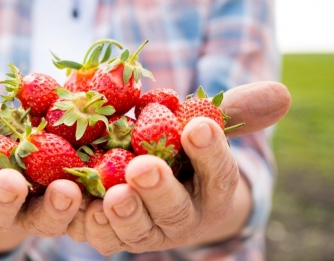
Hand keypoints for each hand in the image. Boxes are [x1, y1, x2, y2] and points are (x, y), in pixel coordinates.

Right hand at [0, 64, 83, 251]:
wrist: (39, 164)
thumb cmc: (2, 141)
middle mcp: (7, 205)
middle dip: (1, 197)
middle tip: (8, 183)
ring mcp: (43, 213)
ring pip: (46, 218)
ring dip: (56, 208)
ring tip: (67, 190)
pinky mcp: (78, 215)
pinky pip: (86, 219)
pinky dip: (96, 211)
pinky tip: (109, 196)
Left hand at [67, 81, 290, 253]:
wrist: (149, 182)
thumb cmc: (180, 150)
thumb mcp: (200, 128)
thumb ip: (230, 112)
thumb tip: (280, 94)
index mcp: (209, 190)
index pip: (217, 174)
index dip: (210, 153)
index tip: (199, 126)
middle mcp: (180, 217)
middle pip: (174, 210)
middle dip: (159, 190)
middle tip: (143, 167)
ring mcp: (144, 230)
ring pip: (136, 231)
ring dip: (123, 214)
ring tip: (113, 195)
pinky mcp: (110, 234)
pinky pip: (100, 235)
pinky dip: (87, 221)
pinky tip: (74, 199)